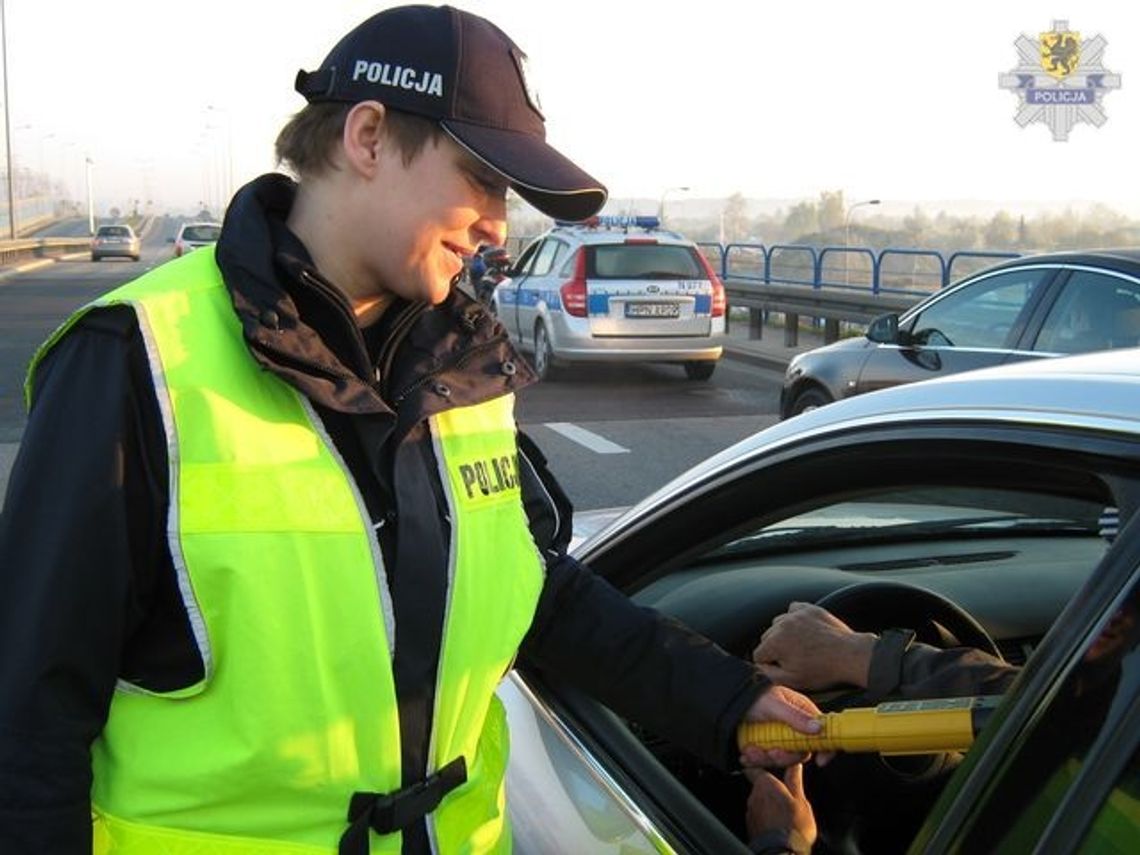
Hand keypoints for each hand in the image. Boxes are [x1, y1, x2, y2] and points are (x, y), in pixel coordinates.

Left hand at [740, 684, 828, 768]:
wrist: (728, 701)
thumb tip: (818, 728)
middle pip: (801, 751)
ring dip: (766, 758)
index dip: (825, 747)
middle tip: (771, 752)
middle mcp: (793, 726)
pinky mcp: (766, 745)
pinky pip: (766, 759)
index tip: (821, 761)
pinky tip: (746, 755)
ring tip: (751, 750)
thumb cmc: (753, 696)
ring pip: (782, 758)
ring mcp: (779, 737)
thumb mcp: (774, 705)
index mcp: (801, 712)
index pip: (822, 731)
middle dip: (785, 756)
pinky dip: (755, 760)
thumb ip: (795, 717)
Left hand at [744, 763, 816, 851]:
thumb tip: (794, 765)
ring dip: (767, 804)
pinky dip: (765, 816)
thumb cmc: (793, 825)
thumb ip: (794, 780)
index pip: (755, 769)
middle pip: (758, 786)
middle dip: (769, 789)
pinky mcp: (750, 826)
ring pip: (758, 802)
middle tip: (785, 795)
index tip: (768, 768)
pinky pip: (757, 815)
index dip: (761, 767)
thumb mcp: (801, 800)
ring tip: (783, 812)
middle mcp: (753, 796)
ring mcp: (750, 812)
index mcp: (765, 785)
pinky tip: (777, 822)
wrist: (783, 852)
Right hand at [752, 602, 876, 690]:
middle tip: (793, 659)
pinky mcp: (809, 609)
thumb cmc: (823, 670)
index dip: (769, 664)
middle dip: (776, 648)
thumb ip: (768, 675)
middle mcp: (782, 624)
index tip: (783, 667)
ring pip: (779, 623)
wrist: (850, 656)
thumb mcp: (792, 681)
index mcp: (775, 642)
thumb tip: (760, 668)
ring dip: (784, 633)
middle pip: (767, 637)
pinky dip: (795, 619)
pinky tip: (804, 630)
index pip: (759, 654)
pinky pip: (793, 610)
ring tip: (800, 645)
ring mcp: (796, 614)